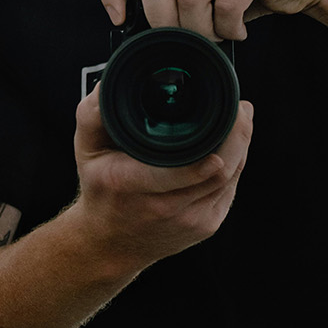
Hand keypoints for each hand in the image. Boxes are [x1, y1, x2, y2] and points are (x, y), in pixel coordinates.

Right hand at [67, 82, 253, 270]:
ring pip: (229, 178)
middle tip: (241, 107)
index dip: (206, 156)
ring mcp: (190, 221)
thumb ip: (93, 114)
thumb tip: (109, 84)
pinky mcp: (207, 226)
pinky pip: (230, 188)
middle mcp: (163, 208)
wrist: (111, 243)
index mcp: (130, 185)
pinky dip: (235, 164)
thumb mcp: (86, 149)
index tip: (225, 129)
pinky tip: (232, 146)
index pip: (177, 173)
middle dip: (236, 137)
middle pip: (216, 173)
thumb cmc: (101, 189)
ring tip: (239, 119)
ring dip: (240, 146)